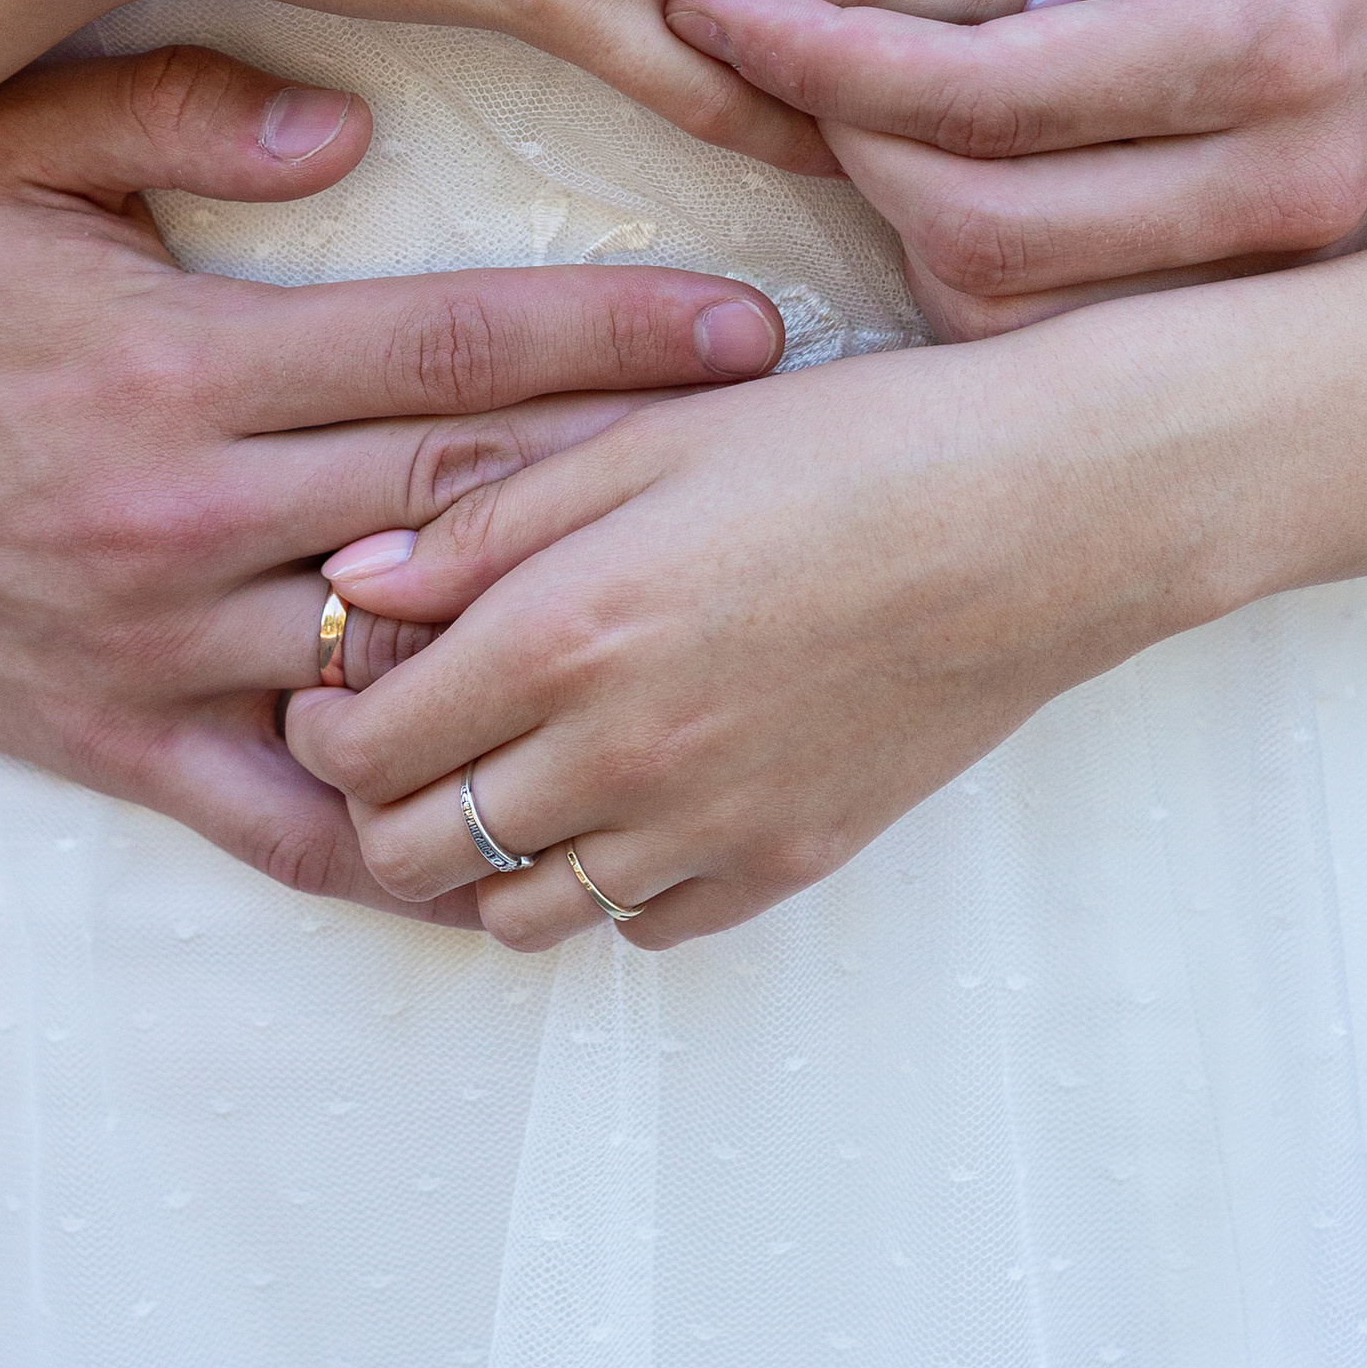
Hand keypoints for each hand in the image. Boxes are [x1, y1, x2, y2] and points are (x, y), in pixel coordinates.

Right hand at [0, 45, 785, 910]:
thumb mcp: (12, 152)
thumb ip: (179, 112)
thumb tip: (349, 122)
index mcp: (185, 364)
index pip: (444, 348)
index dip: (611, 338)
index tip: (746, 332)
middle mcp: (189, 516)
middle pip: (464, 501)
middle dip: (638, 481)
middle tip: (789, 470)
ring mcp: (162, 649)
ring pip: (404, 661)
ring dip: (554, 650)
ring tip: (703, 635)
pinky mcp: (125, 746)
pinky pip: (293, 819)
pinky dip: (413, 838)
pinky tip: (536, 845)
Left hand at [288, 332, 1216, 948]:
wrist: (1044, 514)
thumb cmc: (848, 446)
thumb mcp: (649, 440)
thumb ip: (486, 522)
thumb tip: (353, 581)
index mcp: (564, 635)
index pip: (362, 747)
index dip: (322, 721)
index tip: (335, 680)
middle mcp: (620, 757)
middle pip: (414, 854)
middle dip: (377, 803)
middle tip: (402, 735)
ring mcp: (707, 829)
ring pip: (518, 916)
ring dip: (482, 857)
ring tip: (507, 771)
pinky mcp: (787, 865)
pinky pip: (641, 928)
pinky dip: (603, 884)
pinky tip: (623, 798)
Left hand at [664, 0, 1366, 326]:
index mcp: (1255, 42)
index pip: (982, 96)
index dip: (826, 58)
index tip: (718, 3)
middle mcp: (1275, 183)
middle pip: (980, 241)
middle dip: (850, 154)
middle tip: (781, 61)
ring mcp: (1281, 272)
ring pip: (1015, 322)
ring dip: (909, 227)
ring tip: (869, 115)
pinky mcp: (1268, 312)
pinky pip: (1076, 337)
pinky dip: (986, 275)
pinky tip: (959, 176)